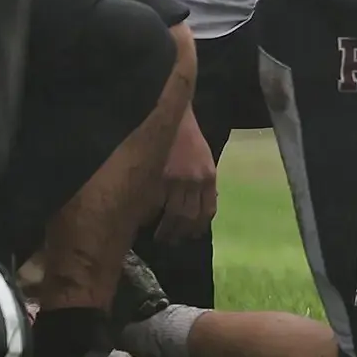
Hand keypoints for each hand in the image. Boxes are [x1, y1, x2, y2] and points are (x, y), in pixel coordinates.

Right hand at [154, 113, 218, 243]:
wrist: (174, 114)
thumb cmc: (188, 138)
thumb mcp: (204, 159)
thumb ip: (204, 182)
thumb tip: (202, 205)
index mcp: (209, 176)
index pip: (208, 210)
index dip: (200, 226)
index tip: (192, 236)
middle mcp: (195, 181)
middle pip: (190, 217)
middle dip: (182, 233)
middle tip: (172, 242)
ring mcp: (175, 180)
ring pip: (173, 215)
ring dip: (167, 231)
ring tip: (160, 238)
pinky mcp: (156, 176)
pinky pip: (155, 202)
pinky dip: (152, 216)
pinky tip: (147, 222)